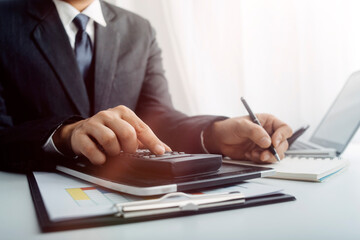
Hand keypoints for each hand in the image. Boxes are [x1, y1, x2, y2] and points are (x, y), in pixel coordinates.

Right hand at [53, 105, 170, 164]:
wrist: (81, 132)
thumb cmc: (110, 132)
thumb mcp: (128, 132)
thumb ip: (146, 140)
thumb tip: (166, 150)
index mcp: (123, 113)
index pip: (142, 128)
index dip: (152, 142)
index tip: (160, 152)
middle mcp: (108, 115)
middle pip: (126, 133)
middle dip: (129, 148)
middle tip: (126, 152)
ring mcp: (93, 123)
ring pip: (109, 140)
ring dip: (114, 152)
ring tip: (112, 154)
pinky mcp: (80, 134)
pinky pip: (91, 148)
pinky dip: (99, 158)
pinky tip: (101, 159)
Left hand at [203, 114, 292, 162]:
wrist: (219, 139)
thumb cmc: (229, 127)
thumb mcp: (241, 125)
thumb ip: (255, 132)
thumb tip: (267, 142)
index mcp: (268, 122)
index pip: (284, 129)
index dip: (282, 136)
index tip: (274, 142)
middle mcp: (269, 133)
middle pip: (283, 144)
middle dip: (275, 151)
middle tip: (263, 154)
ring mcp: (265, 145)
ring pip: (277, 154)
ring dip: (267, 157)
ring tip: (254, 154)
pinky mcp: (260, 154)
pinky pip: (266, 160)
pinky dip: (259, 160)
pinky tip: (249, 155)